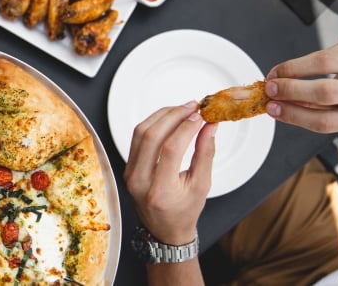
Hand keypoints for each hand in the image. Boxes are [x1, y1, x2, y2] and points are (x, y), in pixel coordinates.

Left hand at [124, 102, 216, 244]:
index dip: (186, 128)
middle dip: (173, 115)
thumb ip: (206, 153)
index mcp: (160, 191)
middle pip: (151, 136)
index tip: (201, 116)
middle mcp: (139, 181)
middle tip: (193, 106)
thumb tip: (210, 125)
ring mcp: (130, 173)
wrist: (164, 229)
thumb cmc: (184, 211)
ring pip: (140, 133)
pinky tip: (169, 118)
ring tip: (183, 109)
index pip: (171, 150)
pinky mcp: (128, 166)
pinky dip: (154, 123)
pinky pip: (137, 138)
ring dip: (162, 115)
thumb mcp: (202, 185)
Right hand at [265, 30, 337, 132]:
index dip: (292, 115)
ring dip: (292, 68)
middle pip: (323, 92)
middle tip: (270, 89)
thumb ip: (330, 111)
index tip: (273, 109)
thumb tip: (288, 105)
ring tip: (278, 73)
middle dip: (288, 90)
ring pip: (323, 62)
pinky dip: (313, 57)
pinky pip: (332, 47)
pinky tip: (305, 64)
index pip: (324, 121)